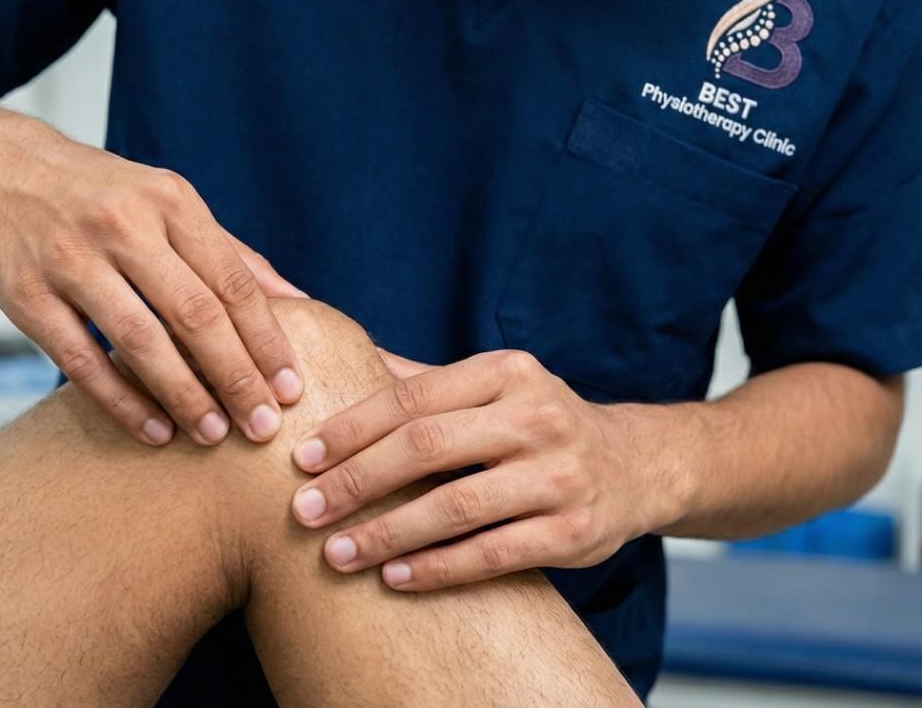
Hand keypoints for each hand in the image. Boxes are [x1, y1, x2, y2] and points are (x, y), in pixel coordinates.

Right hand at [0, 128, 306, 445]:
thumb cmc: (102, 196)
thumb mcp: (168, 203)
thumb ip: (231, 254)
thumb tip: (301, 302)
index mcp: (169, 201)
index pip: (231, 281)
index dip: (266, 340)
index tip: (291, 388)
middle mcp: (122, 225)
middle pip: (194, 314)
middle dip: (236, 377)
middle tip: (263, 426)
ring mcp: (69, 260)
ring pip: (139, 342)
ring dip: (183, 396)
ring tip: (214, 435)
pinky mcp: (27, 296)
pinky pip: (82, 361)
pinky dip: (123, 402)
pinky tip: (155, 430)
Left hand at [289, 350, 669, 590]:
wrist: (635, 466)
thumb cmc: (536, 424)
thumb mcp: (492, 387)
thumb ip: (421, 381)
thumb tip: (334, 359)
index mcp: (506, 372)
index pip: (413, 398)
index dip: (351, 428)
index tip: (302, 458)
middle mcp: (537, 417)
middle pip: (427, 447)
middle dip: (357, 480)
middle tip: (305, 510)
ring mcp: (559, 476)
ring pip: (456, 507)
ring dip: (388, 533)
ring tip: (337, 553)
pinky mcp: (574, 533)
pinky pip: (492, 554)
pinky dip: (438, 568)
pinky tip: (394, 577)